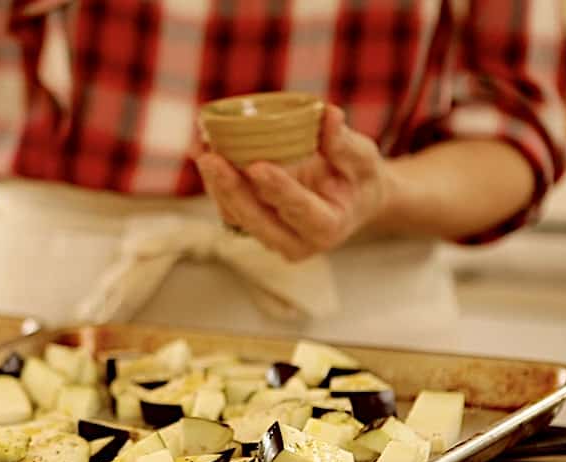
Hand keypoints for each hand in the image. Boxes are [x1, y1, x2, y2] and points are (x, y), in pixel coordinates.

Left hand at [196, 106, 393, 260]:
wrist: (352, 201)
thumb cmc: (360, 178)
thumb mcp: (364, 159)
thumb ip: (345, 143)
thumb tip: (328, 114)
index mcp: (327, 228)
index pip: (299, 210)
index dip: (278, 189)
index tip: (256, 166)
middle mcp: (296, 243)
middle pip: (257, 219)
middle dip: (231, 189)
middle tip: (210, 157)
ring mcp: (272, 239)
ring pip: (237, 216)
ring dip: (216, 184)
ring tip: (201, 149)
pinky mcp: (256, 227)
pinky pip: (230, 208)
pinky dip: (215, 181)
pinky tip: (202, 151)